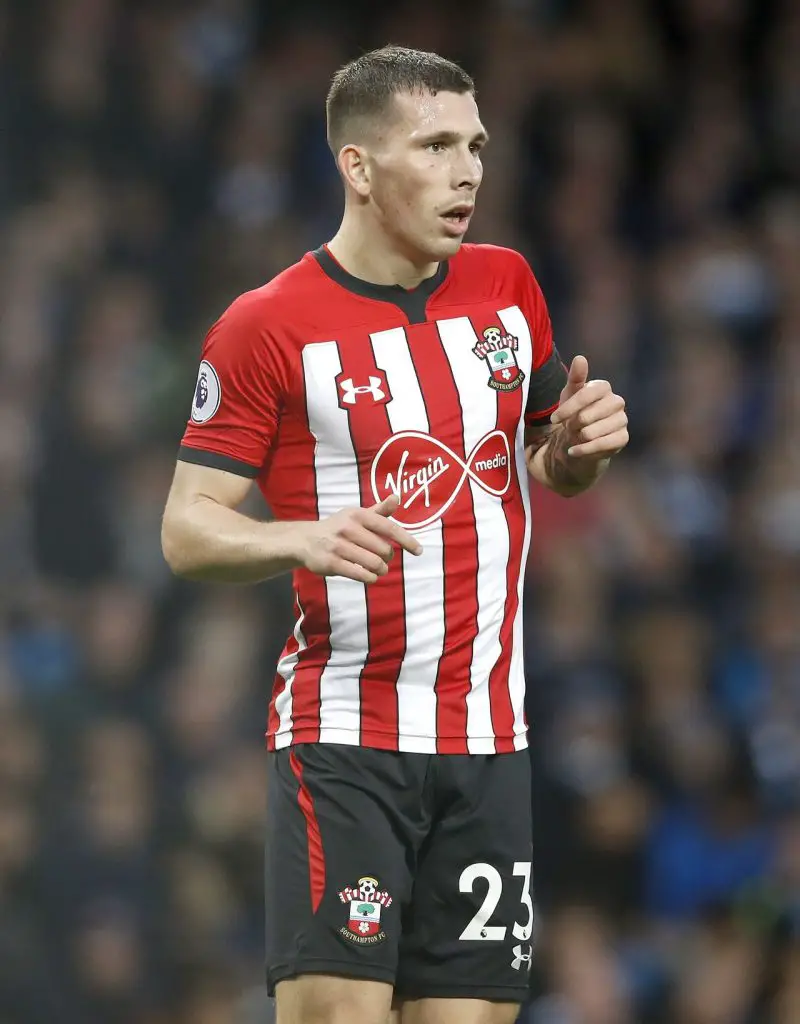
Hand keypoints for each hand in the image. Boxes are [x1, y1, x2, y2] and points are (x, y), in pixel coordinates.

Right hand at [299, 494, 422, 583]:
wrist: (305, 540)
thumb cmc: (338, 527)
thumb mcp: (357, 515)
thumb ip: (379, 510)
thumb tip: (397, 497)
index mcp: (358, 514)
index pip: (389, 528)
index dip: (407, 540)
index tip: (419, 551)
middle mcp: (348, 528)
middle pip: (384, 549)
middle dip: (388, 558)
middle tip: (383, 559)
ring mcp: (339, 546)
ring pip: (374, 564)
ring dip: (381, 570)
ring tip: (379, 569)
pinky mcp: (331, 563)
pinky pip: (361, 574)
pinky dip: (370, 578)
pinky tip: (369, 576)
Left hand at [550, 356, 628, 461]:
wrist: (582, 440)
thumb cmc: (574, 413)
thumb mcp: (569, 395)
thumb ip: (575, 378)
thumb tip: (580, 358)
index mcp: (603, 388)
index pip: (586, 394)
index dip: (568, 407)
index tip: (554, 418)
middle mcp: (617, 402)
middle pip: (588, 415)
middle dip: (573, 424)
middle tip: (569, 427)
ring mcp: (622, 420)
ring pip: (594, 431)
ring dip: (579, 437)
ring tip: (576, 436)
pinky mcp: (623, 438)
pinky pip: (603, 444)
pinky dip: (584, 450)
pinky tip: (573, 451)